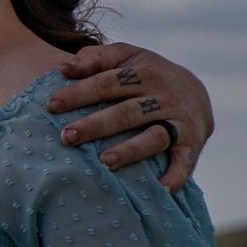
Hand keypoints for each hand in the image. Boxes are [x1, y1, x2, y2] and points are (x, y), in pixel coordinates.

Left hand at [50, 43, 213, 190]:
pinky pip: (185, 162)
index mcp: (145, 72)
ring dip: (130, 151)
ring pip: (154, 137)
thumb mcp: (126, 56)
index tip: (51, 105)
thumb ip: (95, 57)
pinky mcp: (193, 144)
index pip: (108, 82)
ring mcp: (180, 122)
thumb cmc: (145, 75)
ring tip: (104, 162)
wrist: (195, 90)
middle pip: (127, 112)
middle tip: (67, 137)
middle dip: (96, 125)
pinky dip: (175, 177)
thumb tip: (64, 68)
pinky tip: (160, 190)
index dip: (80, 93)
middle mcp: (164, 97)